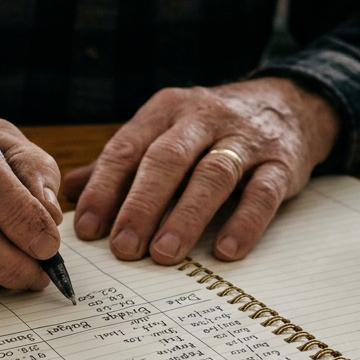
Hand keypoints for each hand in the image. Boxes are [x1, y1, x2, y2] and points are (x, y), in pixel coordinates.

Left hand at [62, 77, 338, 265]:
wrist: (289, 105)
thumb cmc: (211, 129)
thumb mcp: (165, 133)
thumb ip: (121, 164)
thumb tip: (70, 194)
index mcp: (165, 111)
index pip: (127, 148)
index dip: (104, 189)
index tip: (86, 229)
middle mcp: (203, 118)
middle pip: (166, 160)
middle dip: (141, 205)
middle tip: (123, 248)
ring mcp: (245, 139)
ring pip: (212, 175)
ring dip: (185, 216)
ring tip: (163, 254)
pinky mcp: (282, 162)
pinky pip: (263, 193)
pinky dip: (244, 222)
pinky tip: (225, 251)